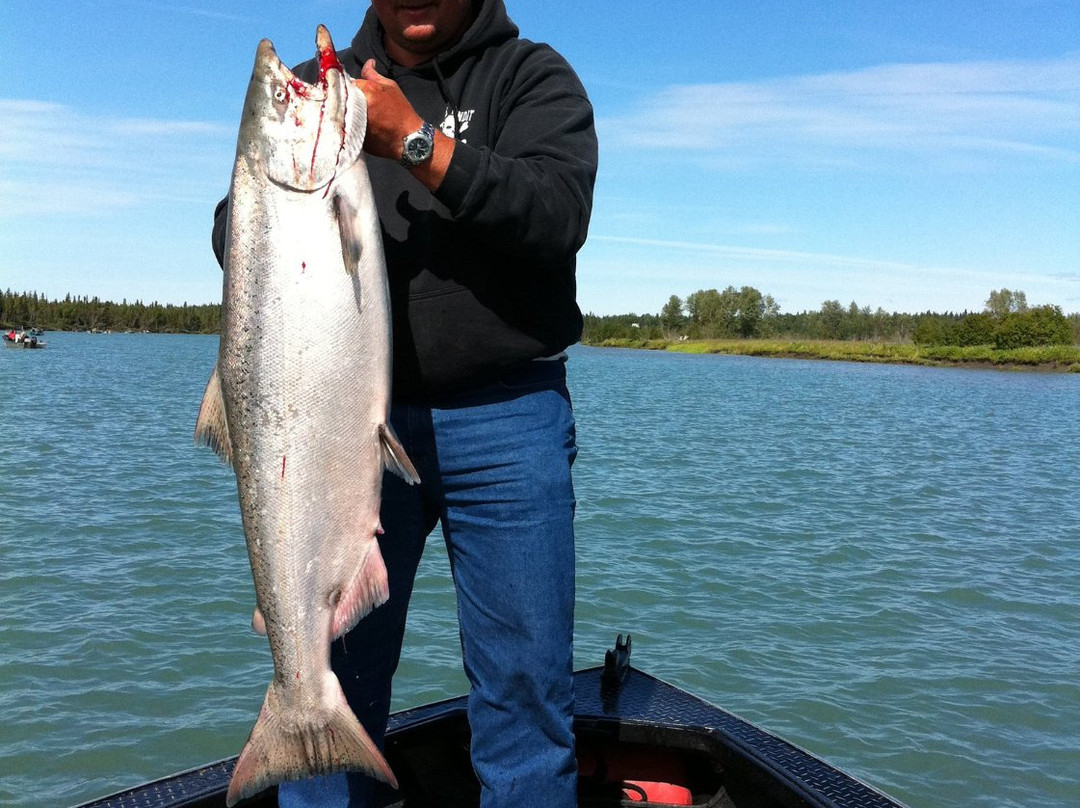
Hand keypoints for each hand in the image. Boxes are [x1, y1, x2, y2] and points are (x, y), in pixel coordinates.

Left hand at [353, 59, 453, 190]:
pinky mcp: (353, 136)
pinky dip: (348, 126)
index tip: (352, 91)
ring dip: (345, 112)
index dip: (348, 86)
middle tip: (354, 104)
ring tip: (355, 116)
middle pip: (341, 97)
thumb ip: (374, 75)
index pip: (346, 82)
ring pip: (341, 112)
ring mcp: (354, 121)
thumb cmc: (402, 112)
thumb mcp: (391, 87)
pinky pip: (345, 127)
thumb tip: (368, 62)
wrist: (409, 140)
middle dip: (345, 99)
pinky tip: (357, 127)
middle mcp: (358, 105)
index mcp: (367, 90)